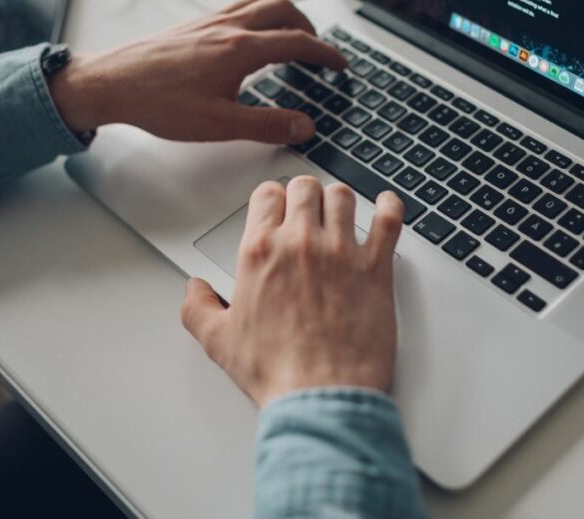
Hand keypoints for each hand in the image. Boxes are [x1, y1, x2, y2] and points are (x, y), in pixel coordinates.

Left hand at [48, 0, 346, 143]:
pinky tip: (248, 37)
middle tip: (318, 50)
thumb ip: (267, 125)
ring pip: (259, 2)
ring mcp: (209, 21)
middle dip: (309, 27)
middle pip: (283, 10)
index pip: (297, 42)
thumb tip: (303, 126)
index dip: (325, 54)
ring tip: (291, 36)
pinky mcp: (193, 24)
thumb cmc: (158, 103)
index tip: (339, 64)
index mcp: (240, 49)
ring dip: (284, 15)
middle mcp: (227, 27)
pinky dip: (257, 14)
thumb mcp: (220, 125)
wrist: (111, 84)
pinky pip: (236, 6)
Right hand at [181, 177, 404, 407]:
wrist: (320, 396)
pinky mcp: (376, 267)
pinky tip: (385, 206)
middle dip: (305, 195)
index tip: (277, 207)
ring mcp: (341, 252)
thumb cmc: (277, 372)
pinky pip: (389, 219)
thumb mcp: (219, 341)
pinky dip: (389, 207)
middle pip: (305, 188)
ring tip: (340, 212)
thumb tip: (195, 290)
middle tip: (308, 210)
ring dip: (339, 201)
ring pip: (342, 196)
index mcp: (261, 252)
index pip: (267, 195)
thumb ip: (199, 308)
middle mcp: (300, 243)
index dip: (273, 199)